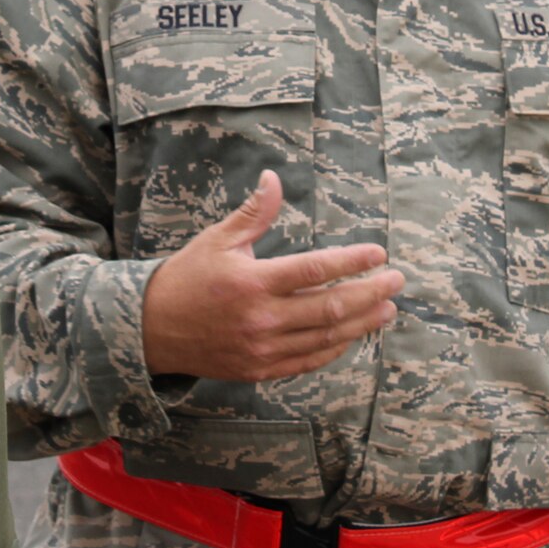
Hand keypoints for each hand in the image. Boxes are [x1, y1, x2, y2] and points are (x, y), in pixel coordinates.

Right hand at [143, 170, 403, 380]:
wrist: (151, 329)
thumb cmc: (188, 278)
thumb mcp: (218, 239)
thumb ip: (253, 212)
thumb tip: (274, 178)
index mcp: (254, 282)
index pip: (316, 270)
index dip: (352, 262)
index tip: (378, 253)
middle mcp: (262, 319)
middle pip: (331, 307)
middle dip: (370, 293)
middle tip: (397, 280)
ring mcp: (263, 349)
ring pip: (326, 337)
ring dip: (363, 322)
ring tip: (388, 308)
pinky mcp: (261, 369)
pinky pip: (309, 360)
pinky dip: (336, 347)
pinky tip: (354, 333)